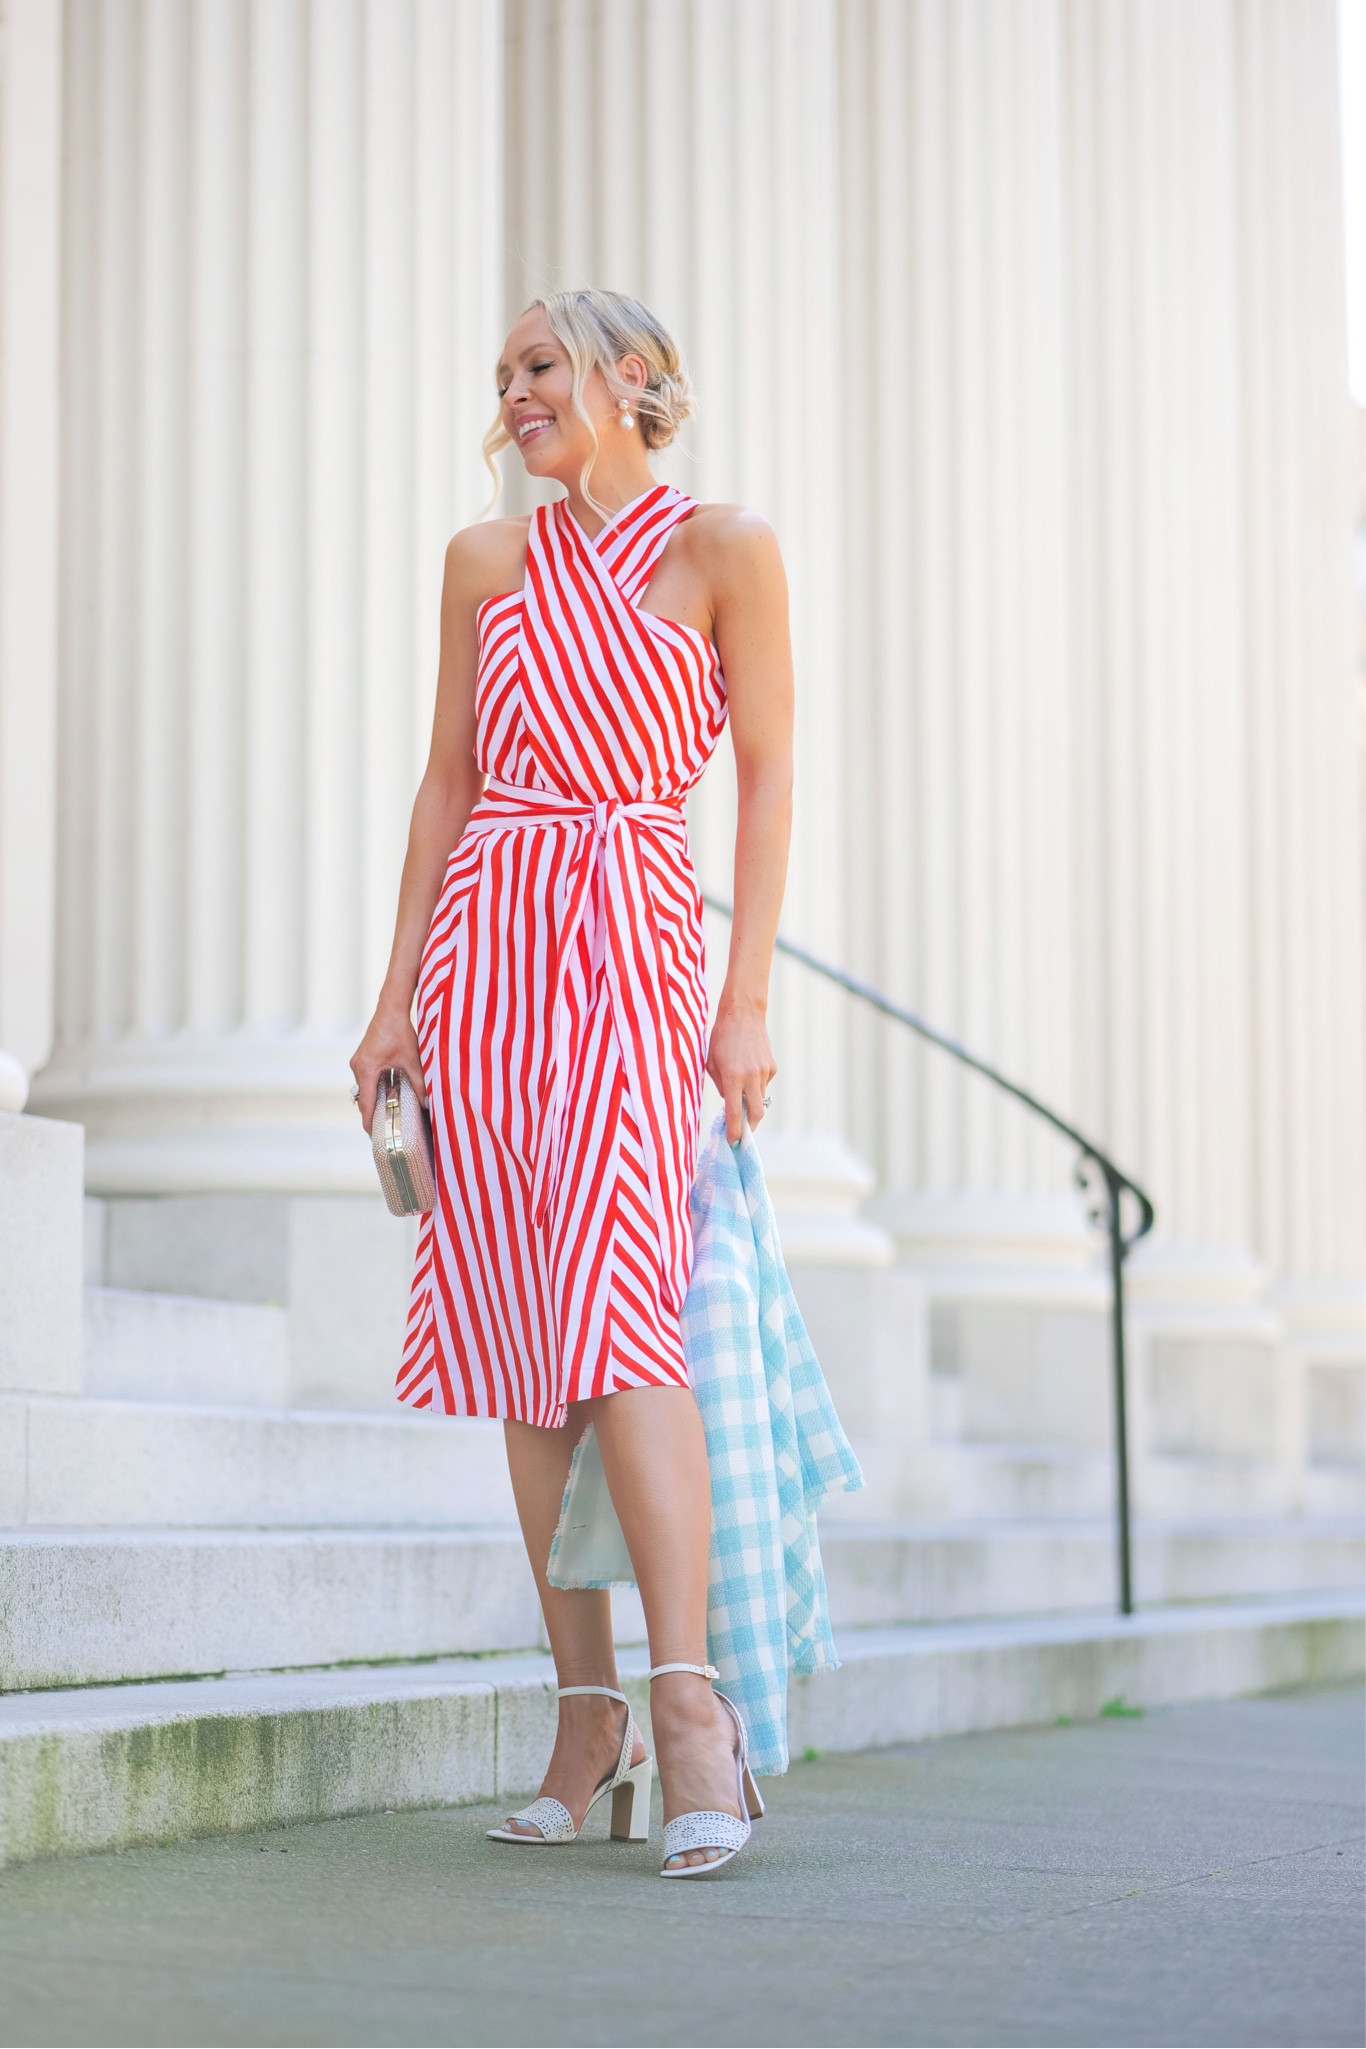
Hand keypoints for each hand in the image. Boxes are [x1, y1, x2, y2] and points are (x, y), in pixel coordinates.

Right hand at [350, 1001, 425, 1131]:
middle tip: (385, 1130)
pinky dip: (375, 1089)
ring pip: (365, 1089)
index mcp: (367, 1069)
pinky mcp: (362, 1058)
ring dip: (375, 1100)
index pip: (366, 1104)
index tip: (374, 1137)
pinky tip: (388, 1095)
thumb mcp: (412, 1060)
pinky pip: (366, 1079)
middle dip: (373, 1113)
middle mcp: (358, 1067)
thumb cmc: (400, 1032)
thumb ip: (419, 1084)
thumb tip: (427, 1104)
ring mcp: (358, 1062)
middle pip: (364, 1098)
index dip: (369, 1122)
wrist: (391, 1010)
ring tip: (388, 1115)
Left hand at [705, 996, 775, 1143]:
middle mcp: (751, 1076)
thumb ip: (721, 1086)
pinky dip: (755, 1083)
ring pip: (759, 1097)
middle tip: (741, 1132)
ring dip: (750, 1100)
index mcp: (733, 1077)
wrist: (743, 1013)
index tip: (732, 1143)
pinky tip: (747, 1067)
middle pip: (756, 1113)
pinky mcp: (772, 1067)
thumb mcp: (712, 1063)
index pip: (735, 1113)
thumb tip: (730, 1104)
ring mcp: (764, 1072)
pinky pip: (763, 1083)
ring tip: (738, 1083)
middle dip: (750, 1127)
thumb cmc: (721, 1038)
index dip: (734, 1131)